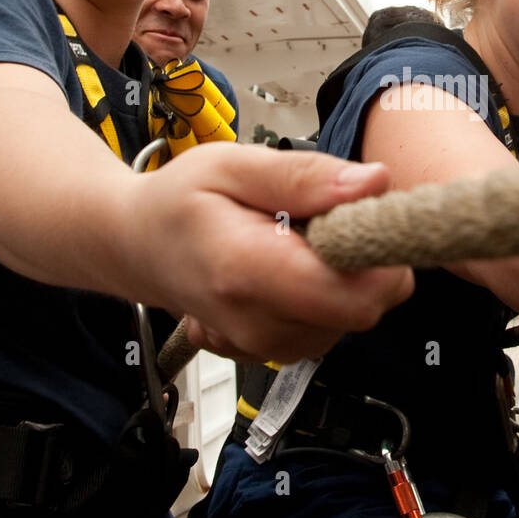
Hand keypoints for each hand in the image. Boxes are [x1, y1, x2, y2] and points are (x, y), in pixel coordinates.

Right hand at [121, 146, 413, 361]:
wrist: (134, 247)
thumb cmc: (180, 201)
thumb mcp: (234, 165)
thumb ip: (305, 176)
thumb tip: (375, 183)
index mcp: (249, 273)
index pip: (358, 295)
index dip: (383, 256)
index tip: (370, 215)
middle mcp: (259, 324)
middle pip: (365, 307)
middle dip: (366, 259)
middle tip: (327, 216)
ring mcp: (265, 347)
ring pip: (352, 316)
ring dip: (343, 275)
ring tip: (298, 239)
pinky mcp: (274, 352)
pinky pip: (330, 325)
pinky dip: (324, 294)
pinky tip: (290, 266)